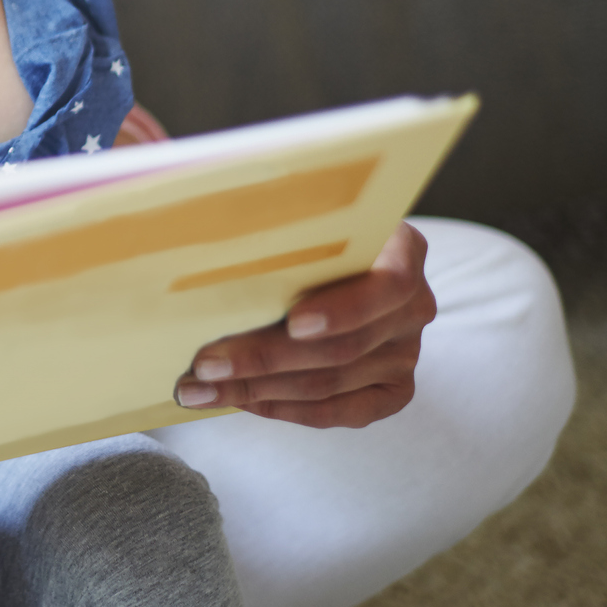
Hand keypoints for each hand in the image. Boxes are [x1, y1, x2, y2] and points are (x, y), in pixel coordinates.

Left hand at [173, 222, 434, 427]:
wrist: (340, 262)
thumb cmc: (310, 229)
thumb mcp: (305, 210)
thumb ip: (275, 209)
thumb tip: (192, 193)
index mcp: (403, 251)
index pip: (388, 285)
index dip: (342, 309)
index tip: (293, 322)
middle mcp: (414, 306)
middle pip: (343, 345)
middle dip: (265, 357)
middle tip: (205, 363)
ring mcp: (406, 352)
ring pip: (330, 383)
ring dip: (258, 388)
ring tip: (199, 387)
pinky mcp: (393, 390)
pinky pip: (340, 413)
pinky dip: (283, 408)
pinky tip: (239, 400)